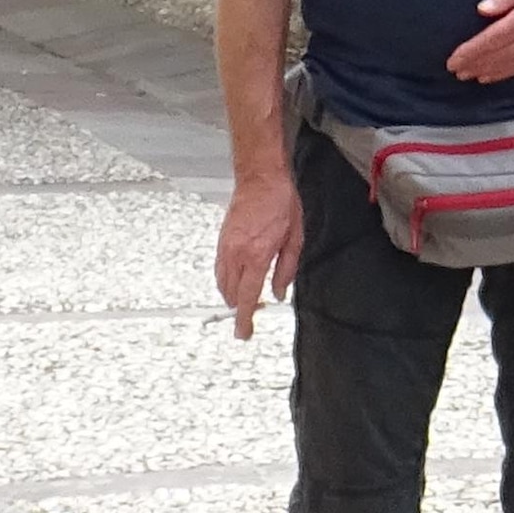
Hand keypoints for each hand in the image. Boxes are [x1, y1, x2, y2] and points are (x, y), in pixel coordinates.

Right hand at [217, 167, 301, 339]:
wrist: (260, 178)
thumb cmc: (280, 202)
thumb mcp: (294, 237)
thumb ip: (286, 269)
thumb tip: (279, 292)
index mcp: (257, 255)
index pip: (248, 297)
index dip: (245, 320)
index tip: (244, 333)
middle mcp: (237, 254)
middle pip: (231, 294)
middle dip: (241, 307)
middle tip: (254, 312)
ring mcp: (225, 248)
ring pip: (222, 284)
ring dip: (232, 295)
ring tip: (245, 298)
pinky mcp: (220, 241)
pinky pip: (219, 269)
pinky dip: (225, 281)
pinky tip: (235, 280)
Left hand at [447, 0, 513, 84]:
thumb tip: (482, 10)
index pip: (491, 39)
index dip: (470, 51)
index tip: (453, 59)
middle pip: (497, 56)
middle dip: (473, 64)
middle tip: (455, 70)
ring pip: (507, 65)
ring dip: (485, 71)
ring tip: (467, 74)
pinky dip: (503, 74)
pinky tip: (490, 75)